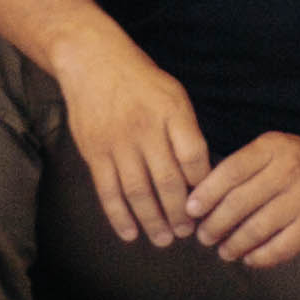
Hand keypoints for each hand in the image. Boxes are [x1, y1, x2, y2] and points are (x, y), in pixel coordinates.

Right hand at [57, 33, 212, 249]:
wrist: (92, 61)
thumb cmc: (140, 81)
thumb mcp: (173, 95)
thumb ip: (186, 131)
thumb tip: (200, 175)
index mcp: (172, 112)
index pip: (194, 156)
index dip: (203, 185)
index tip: (207, 203)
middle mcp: (145, 128)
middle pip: (168, 181)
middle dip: (180, 213)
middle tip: (187, 232)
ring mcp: (117, 142)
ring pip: (138, 191)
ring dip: (152, 220)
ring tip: (163, 239)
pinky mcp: (94, 152)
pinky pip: (107, 190)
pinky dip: (118, 216)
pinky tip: (129, 233)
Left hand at [188, 128, 299, 270]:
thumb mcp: (276, 150)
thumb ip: (245, 168)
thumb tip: (203, 197)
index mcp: (272, 148)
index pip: (229, 172)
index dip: (205, 194)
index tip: (190, 210)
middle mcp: (287, 171)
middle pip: (238, 203)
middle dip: (215, 224)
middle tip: (204, 236)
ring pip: (256, 228)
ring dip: (233, 244)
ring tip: (224, 250)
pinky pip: (279, 248)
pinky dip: (259, 257)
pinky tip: (249, 258)